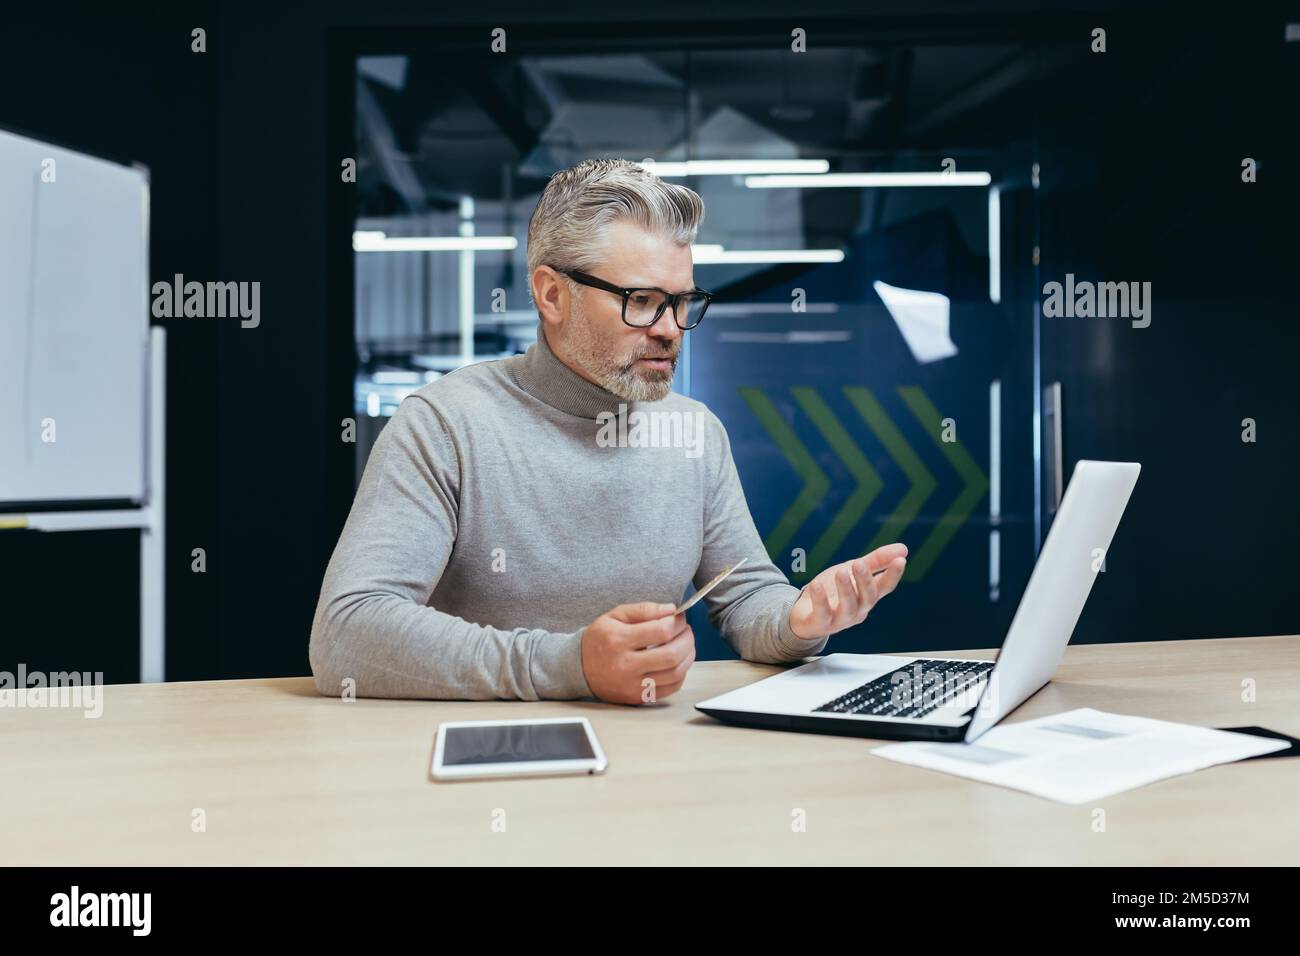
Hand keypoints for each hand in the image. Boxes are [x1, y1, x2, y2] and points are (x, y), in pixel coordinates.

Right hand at [581, 602, 695, 704]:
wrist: (579, 668)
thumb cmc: (599, 640)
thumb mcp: (615, 616)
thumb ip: (644, 610)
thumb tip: (671, 609)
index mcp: (619, 641)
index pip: (661, 631)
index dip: (677, 622)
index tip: (679, 617)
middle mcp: (625, 666)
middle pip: (671, 655)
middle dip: (687, 639)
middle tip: (686, 631)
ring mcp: (632, 685)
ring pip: (675, 673)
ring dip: (688, 656)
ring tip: (685, 644)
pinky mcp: (638, 698)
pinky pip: (671, 688)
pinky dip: (681, 673)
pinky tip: (677, 662)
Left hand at [788, 543, 907, 640]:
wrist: (805, 613)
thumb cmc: (833, 591)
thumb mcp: (853, 570)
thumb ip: (876, 561)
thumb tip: (903, 549)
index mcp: (867, 596)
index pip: (885, 587)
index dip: (893, 575)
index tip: (900, 560)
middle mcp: (858, 609)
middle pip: (868, 597)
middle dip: (864, 580)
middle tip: (858, 563)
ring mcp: (840, 619)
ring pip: (848, 607)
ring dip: (846, 589)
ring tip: (841, 572)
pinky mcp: (821, 623)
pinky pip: (822, 613)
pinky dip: (820, 600)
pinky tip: (816, 585)